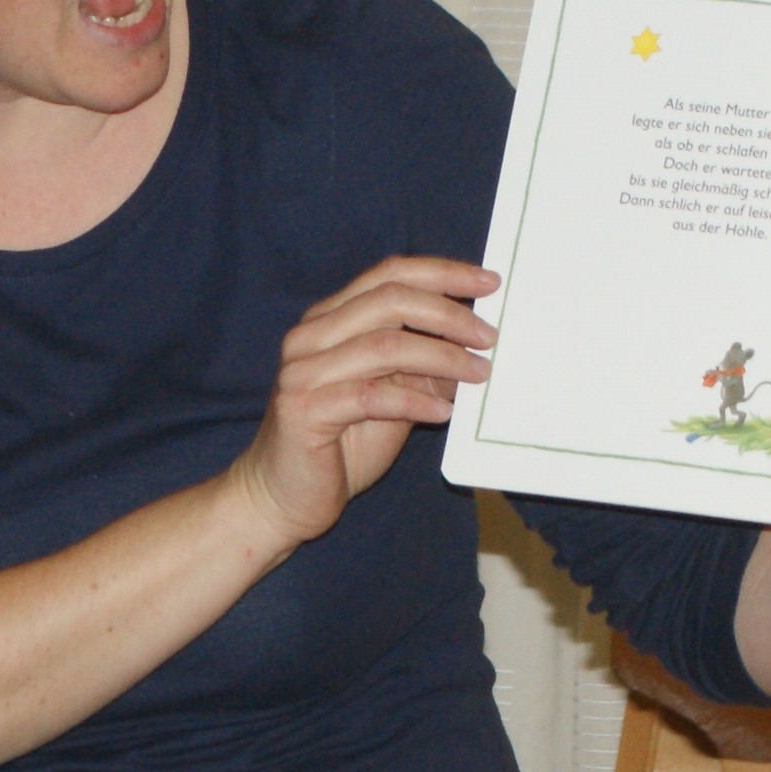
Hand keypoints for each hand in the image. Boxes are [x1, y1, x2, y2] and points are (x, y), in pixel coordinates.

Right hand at [227, 256, 498, 550]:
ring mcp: (302, 372)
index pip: (389, 274)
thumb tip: (475, 344)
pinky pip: (371, 397)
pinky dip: (415, 402)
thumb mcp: (389, 396)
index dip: (442, 273)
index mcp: (328, 320)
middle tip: (489, 336)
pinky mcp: (303, 411)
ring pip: (385, 345)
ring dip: (442, 357)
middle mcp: (310, 336)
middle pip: (390, 300)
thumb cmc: (338, 447)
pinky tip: (443, 414)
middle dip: (449, 314)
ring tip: (478, 374)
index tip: (489, 283)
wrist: (281, 498)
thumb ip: (420, 366)